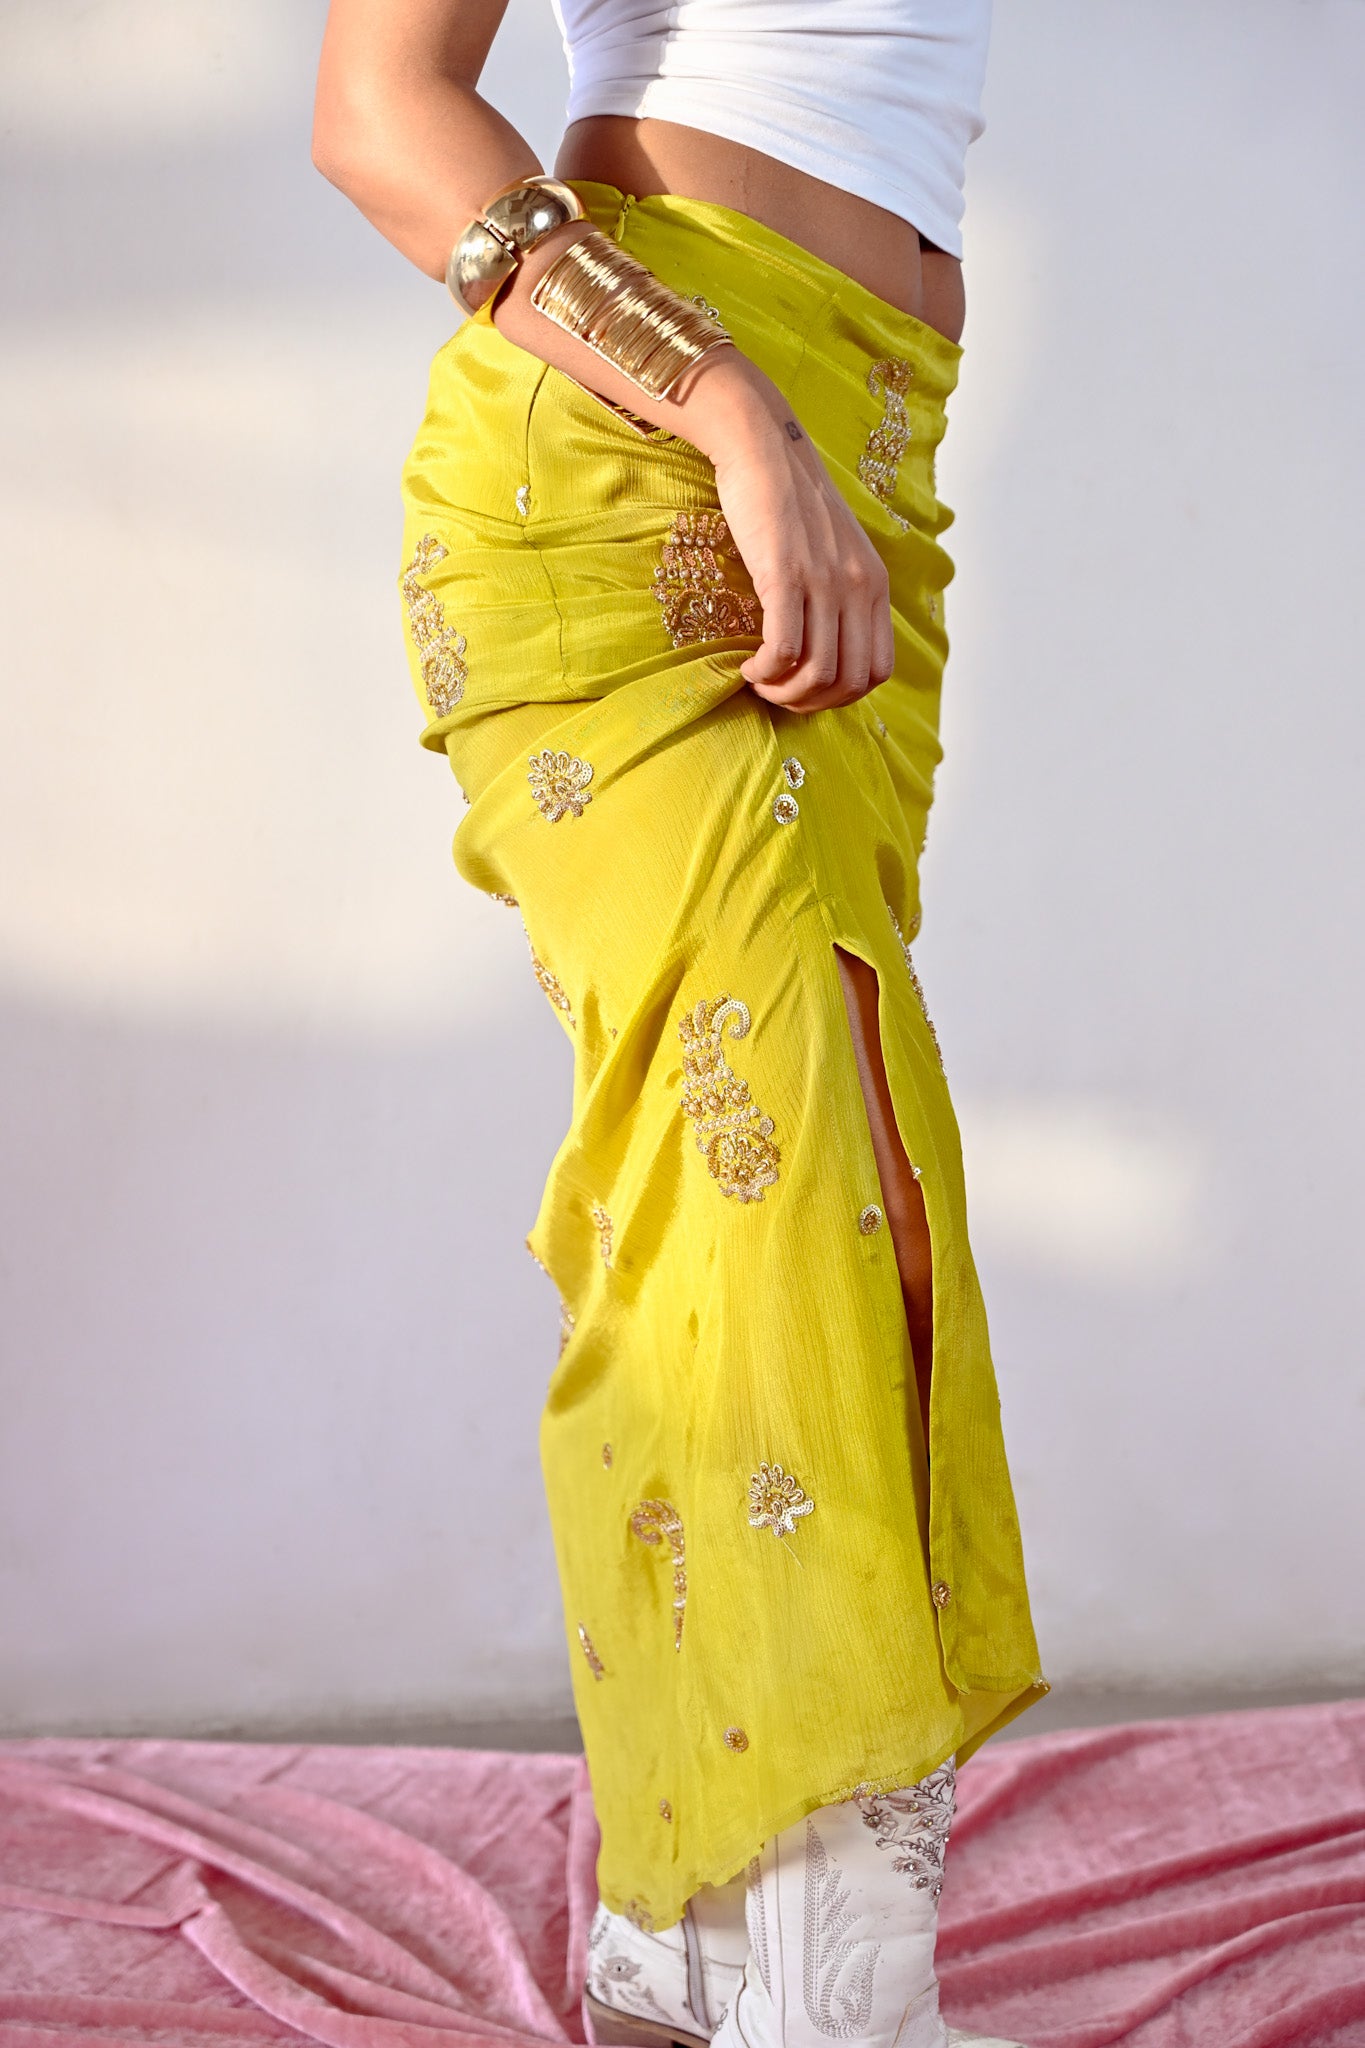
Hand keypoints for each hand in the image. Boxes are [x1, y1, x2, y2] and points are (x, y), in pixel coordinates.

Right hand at [683, 353, 894, 712]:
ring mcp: (823, 580)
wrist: (763, 446)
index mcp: (873, 584)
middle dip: (811, 703)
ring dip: (784, 692)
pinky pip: (784, 648)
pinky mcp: (784, 573)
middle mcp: (856, 585)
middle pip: (848, 682)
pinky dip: (765, 672)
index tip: (807, 689)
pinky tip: (748, 667)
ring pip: (817, 672)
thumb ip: (840, 593)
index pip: (877, 671)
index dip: (842, 696)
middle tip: (778, 694)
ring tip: (760, 681)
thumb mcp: (834, 549)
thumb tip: (826, 648)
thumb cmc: (790, 500)